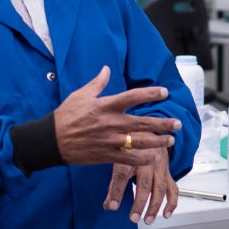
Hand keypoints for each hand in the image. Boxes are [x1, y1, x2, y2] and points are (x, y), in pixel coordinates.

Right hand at [53, 66, 180, 166]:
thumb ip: (97, 83)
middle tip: (177, 123)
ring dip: (158, 142)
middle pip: (143, 122)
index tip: (164, 92)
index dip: (150, 94)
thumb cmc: (65, 115)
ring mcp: (110, 140)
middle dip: (163, 123)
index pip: (133, 97)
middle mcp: (110, 123)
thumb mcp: (80, 95)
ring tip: (170, 141)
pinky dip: (143, 159)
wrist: (51, 140)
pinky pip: (129, 159)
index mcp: (105, 105)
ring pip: (140, 142)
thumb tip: (106, 69)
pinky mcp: (106, 155)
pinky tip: (154, 157)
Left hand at [104, 150, 178, 224]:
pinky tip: (166, 214)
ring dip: (155, 205)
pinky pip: (172, 188)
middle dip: (139, 202)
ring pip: (160, 187)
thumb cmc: (130, 144)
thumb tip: (108, 205)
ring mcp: (160, 165)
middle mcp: (148, 158)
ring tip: (147, 219)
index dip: (116, 191)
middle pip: (144, 182)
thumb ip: (113, 181)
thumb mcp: (117, 156)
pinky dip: (171, 202)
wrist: (148, 130)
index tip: (111, 206)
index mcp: (131, 153)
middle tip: (133, 217)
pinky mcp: (167, 172)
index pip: (122, 174)